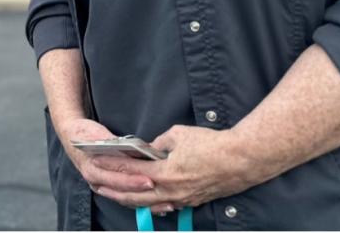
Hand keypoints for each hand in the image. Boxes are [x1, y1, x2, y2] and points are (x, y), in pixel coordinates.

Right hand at [54, 118, 170, 209]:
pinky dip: (142, 202)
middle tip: (165, 195)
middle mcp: (96, 182)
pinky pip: (127, 199)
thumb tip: (133, 150)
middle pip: (124, 192)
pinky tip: (158, 204)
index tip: (150, 180)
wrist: (71, 136)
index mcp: (92, 169)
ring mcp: (102, 186)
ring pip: (127, 200)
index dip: (133, 180)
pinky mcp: (108, 187)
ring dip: (147, 203)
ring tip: (167, 203)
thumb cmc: (85, 134)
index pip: (116, 177)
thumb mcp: (98, 135)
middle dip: (145, 194)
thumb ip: (114, 144)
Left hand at [92, 125, 257, 211]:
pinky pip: (165, 205)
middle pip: (134, 194)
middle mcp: (171, 191)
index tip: (97, 161)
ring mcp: (182, 199)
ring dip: (130, 199)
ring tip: (115, 195)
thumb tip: (151, 148)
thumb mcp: (179, 134)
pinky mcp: (192, 200)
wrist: (242, 160)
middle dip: (113, 189)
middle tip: (97, 185)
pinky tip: (144, 202)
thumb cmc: (211, 145)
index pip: (130, 170)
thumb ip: (159, 142)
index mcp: (165, 173)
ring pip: (149, 203)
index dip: (112, 165)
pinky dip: (151, 203)